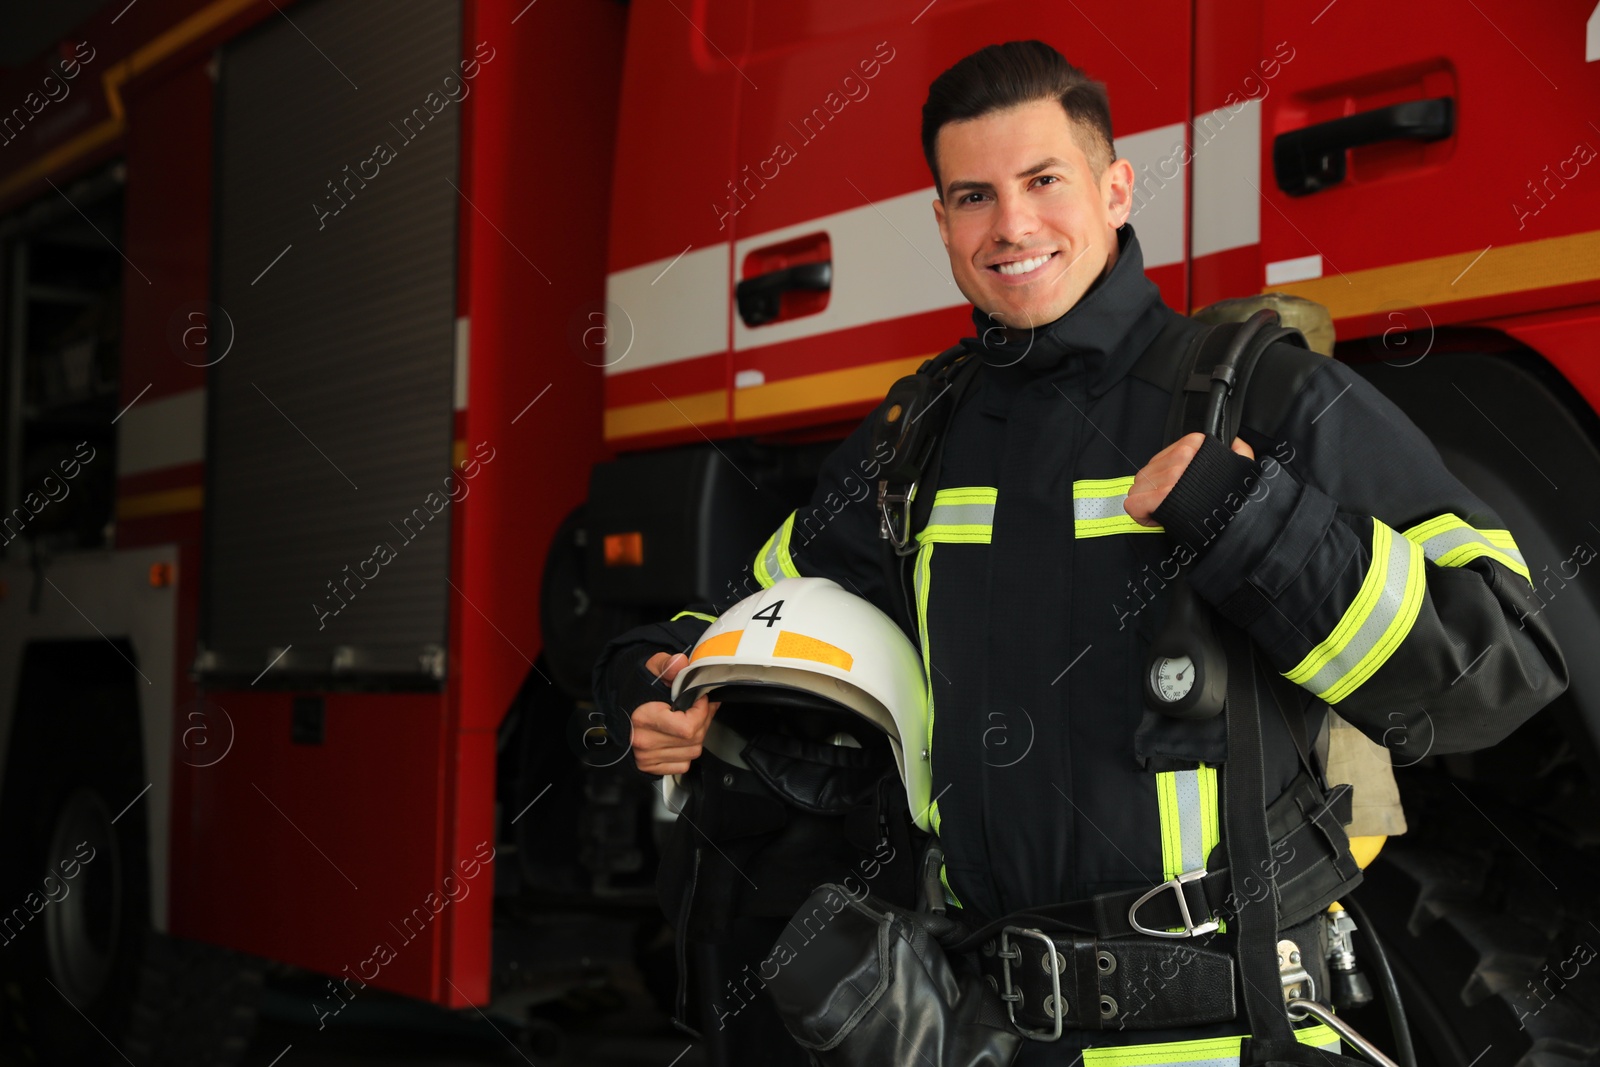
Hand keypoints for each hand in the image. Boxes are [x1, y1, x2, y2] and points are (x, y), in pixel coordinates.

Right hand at [629, 652, 720, 775]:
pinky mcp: (650, 767)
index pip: (688, 727)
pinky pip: (683, 764)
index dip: (702, 711)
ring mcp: (647, 758)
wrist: (620, 709)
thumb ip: (667, 664)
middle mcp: (644, 742)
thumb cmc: (637, 692)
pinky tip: (681, 736)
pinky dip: (687, 751)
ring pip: (692, 752)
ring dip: (698, 735)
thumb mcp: (651, 670)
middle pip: (693, 739)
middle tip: (701, 706)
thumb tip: (680, 662)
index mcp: (643, 718)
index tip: (700, 698)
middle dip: (704, 720)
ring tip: (691, 719)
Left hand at [1124, 433, 1254, 526]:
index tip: (1180, 487)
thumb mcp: (1243, 467)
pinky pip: (1134, 503)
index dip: (1171, 472)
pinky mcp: (1158, 497)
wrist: (1235, 528)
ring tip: (1168, 510)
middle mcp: (1181, 458)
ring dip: (1149, 499)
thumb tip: (1232, 442)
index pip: (1168, 453)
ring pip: (1140, 485)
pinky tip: (1158, 518)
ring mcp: (1168, 476)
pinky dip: (1142, 514)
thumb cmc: (1235, 503)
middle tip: (1175, 502)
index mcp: (1196, 445)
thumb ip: (1238, 451)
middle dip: (1158, 488)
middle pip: (1151, 471)